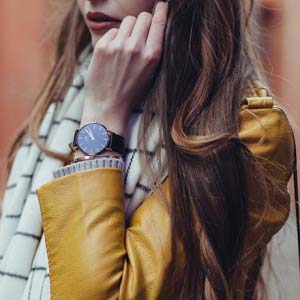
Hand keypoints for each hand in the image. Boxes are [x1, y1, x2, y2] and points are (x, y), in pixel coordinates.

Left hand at [81, 1, 168, 132]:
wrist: (108, 107)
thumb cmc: (131, 93)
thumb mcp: (150, 75)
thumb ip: (152, 51)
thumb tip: (152, 28)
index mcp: (152, 56)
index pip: (158, 21)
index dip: (160, 11)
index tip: (161, 5)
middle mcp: (136, 48)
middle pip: (143, 17)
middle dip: (143, 22)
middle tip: (140, 34)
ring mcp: (118, 46)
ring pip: (127, 21)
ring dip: (129, 29)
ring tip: (126, 46)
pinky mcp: (102, 47)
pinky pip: (112, 31)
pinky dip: (114, 38)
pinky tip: (113, 53)